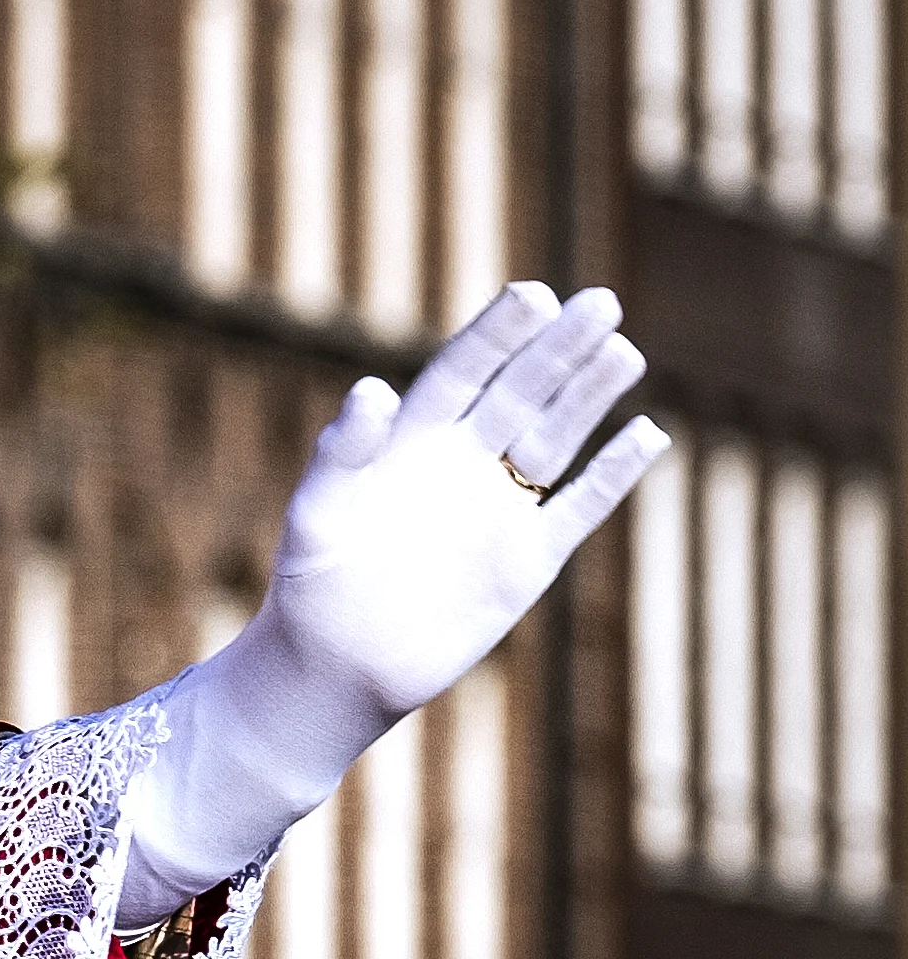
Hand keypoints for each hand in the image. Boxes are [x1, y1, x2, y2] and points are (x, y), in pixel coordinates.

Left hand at [120, 282, 666, 920]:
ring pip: (555, 438)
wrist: (334, 665)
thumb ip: (344, 449)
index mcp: (406, 442)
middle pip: (520, 393)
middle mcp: (458, 464)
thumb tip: (371, 388)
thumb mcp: (319, 509)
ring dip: (590, 396)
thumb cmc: (311, 581)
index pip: (461, 373)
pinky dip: (612, 474)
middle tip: (601, 300)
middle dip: (558, 348)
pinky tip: (647, 433)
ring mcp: (496, 509)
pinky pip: (578, 508)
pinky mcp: (525, 560)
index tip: (531, 293)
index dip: (496, 334)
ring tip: (624, 347)